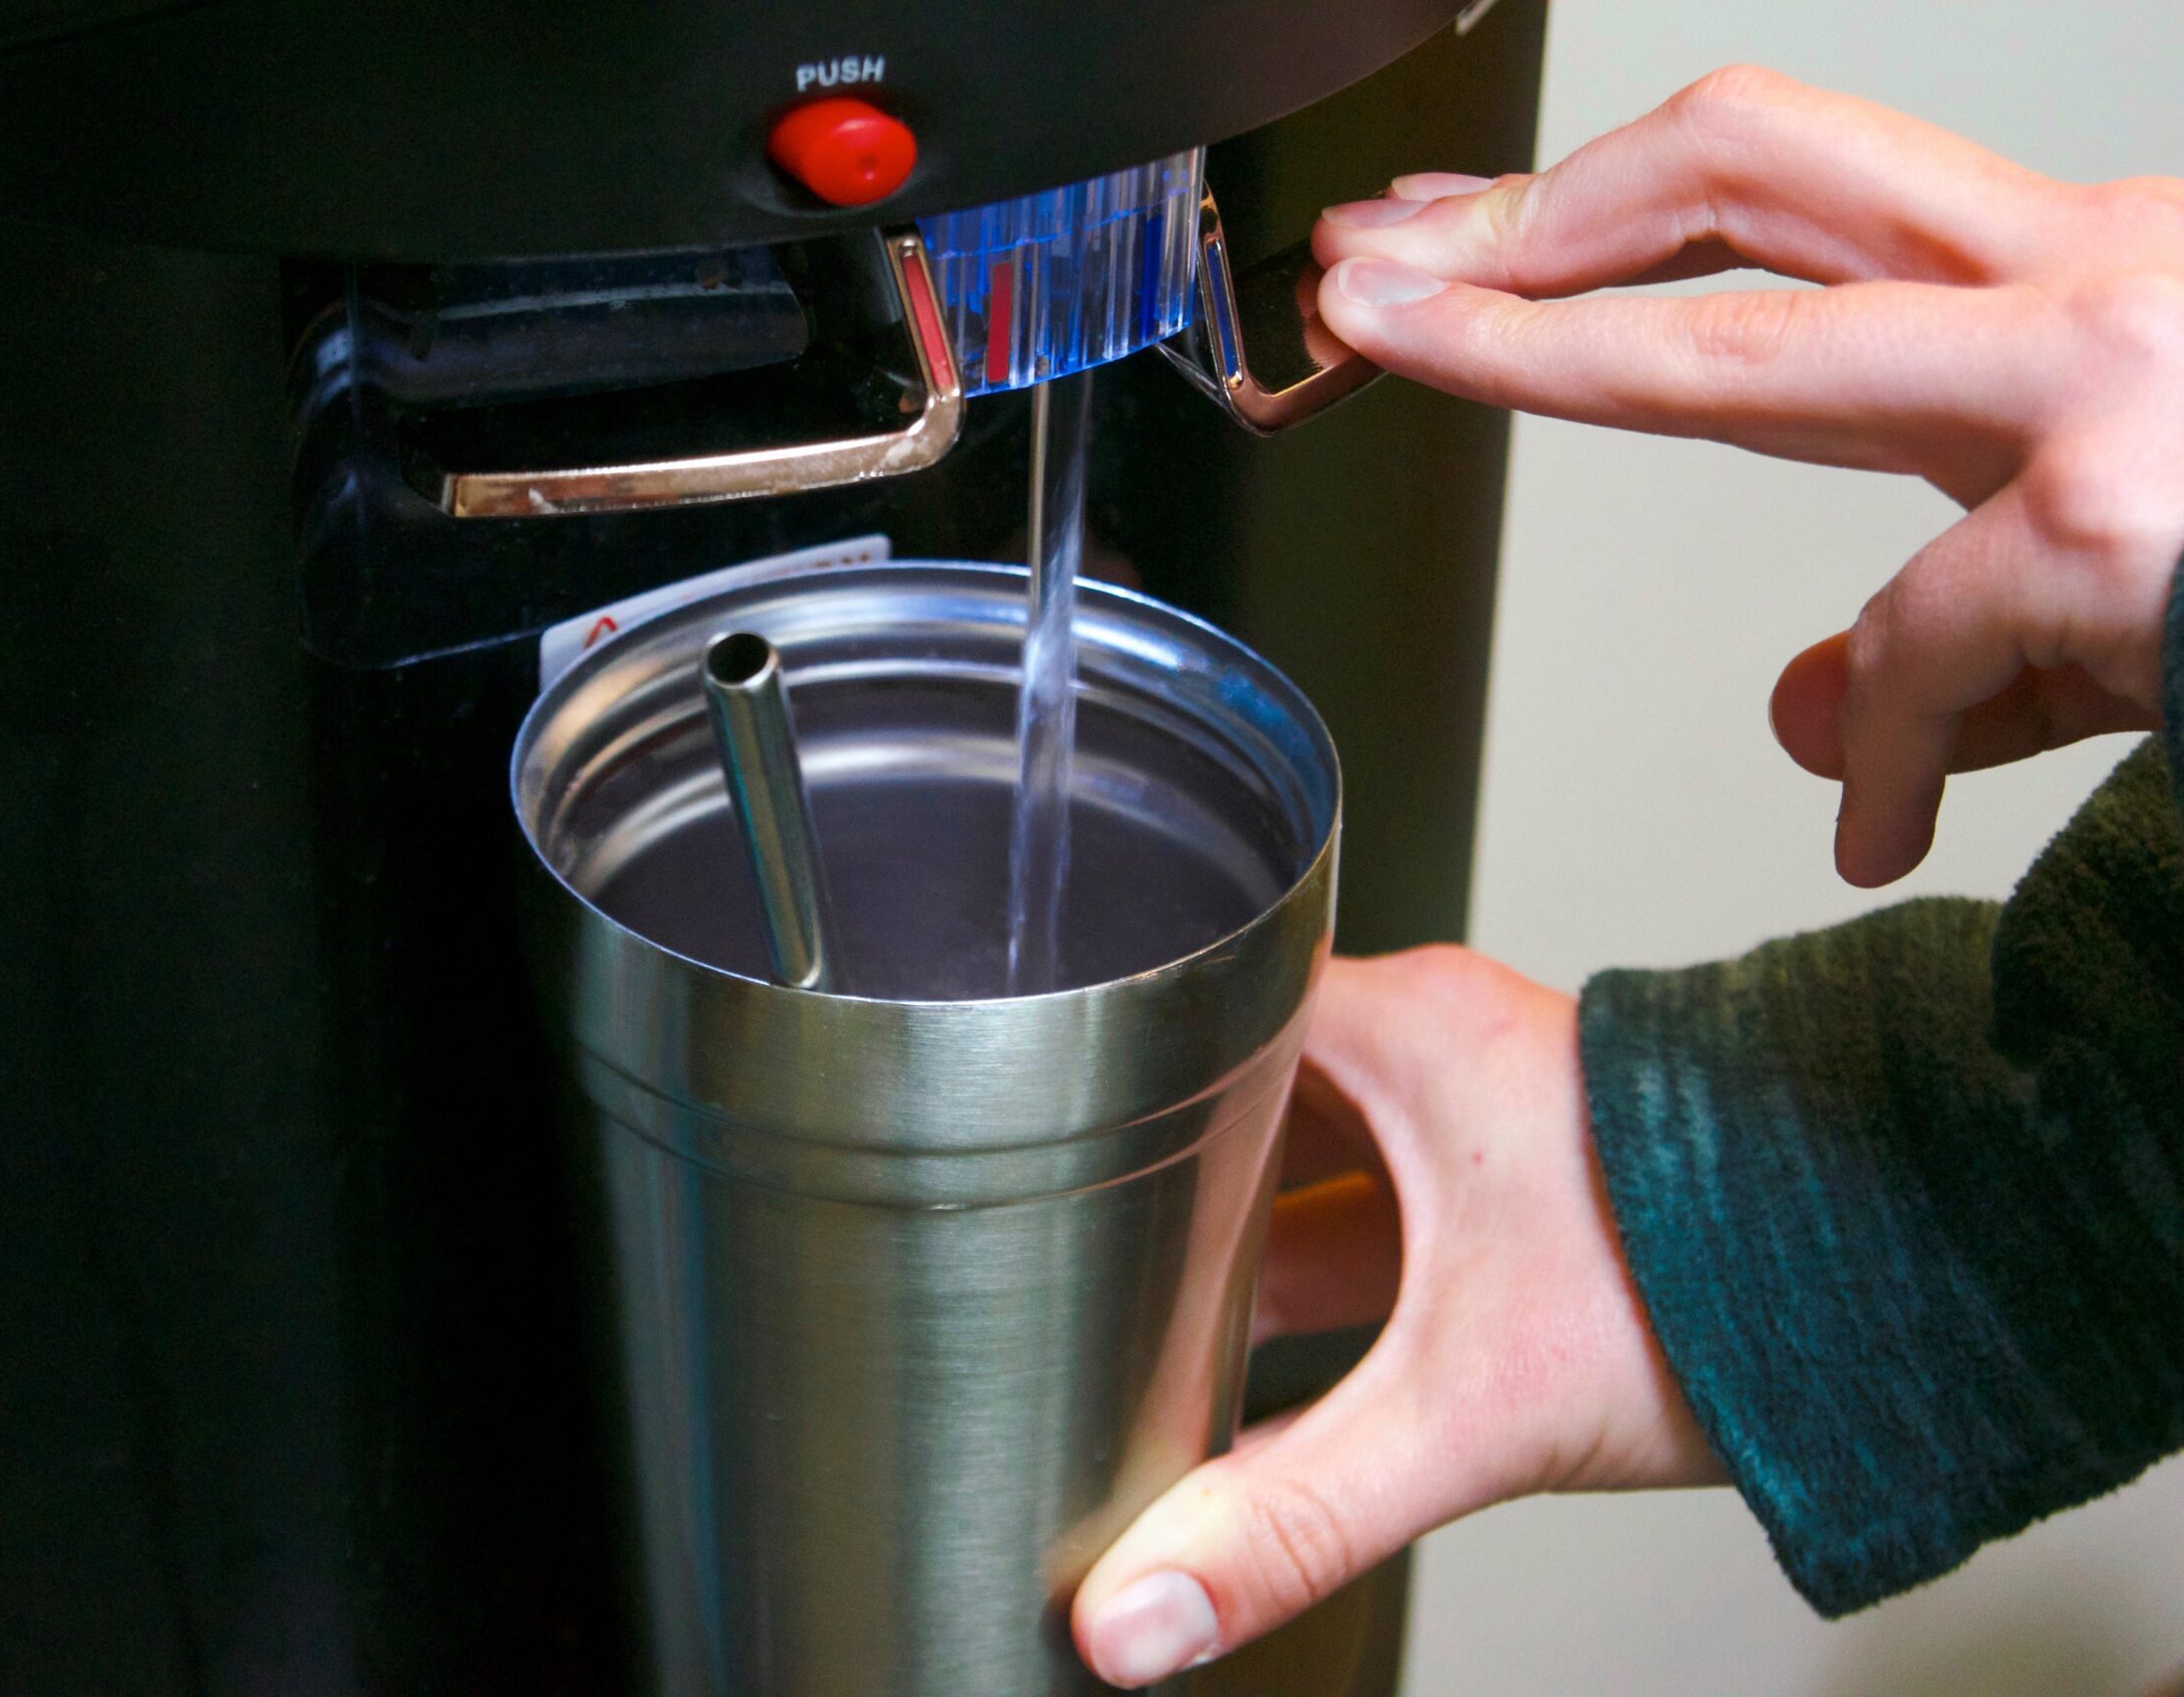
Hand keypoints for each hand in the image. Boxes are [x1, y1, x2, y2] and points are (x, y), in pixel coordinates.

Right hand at [1071, 950, 1719, 1687]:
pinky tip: (1270, 1366)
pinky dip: (1318, 1276)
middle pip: (1237, 1100)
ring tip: (1148, 1320)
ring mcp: (1477, 1114)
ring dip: (1241, 1242)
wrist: (1902, 1289)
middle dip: (1161, 1188)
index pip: (1195, 1011)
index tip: (1032, 1139)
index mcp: (1399, 1029)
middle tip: (1070, 1258)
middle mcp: (1431, 1049)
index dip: (1107, 1080)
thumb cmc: (1718, 1273)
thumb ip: (1293, 1516)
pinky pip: (1370, 1212)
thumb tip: (1147, 1605)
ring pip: (1304, 1165)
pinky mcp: (1516, 1185)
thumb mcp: (1464, 1409)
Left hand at [1312, 65, 2181, 886]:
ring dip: (1543, 347)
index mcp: (2075, 278)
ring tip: (1411, 341)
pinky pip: (1913, 645)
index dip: (1586, 215)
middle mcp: (2087, 277)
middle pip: (1740, 168)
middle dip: (1521, 216)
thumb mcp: (2140, 575)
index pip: (1777, 204)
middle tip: (1372, 263)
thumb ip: (1957, 637)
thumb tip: (1804, 723)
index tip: (1450, 229)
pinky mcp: (2130, 526)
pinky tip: (1875, 825)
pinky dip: (1878, 752)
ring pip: (1756, 343)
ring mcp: (2113, 384)